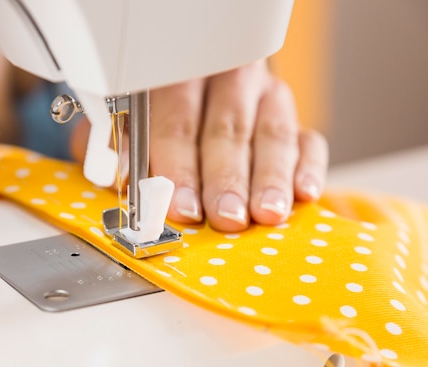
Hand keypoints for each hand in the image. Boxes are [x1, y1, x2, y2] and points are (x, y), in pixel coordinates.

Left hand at [72, 59, 327, 231]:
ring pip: (272, 134)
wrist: (197, 92)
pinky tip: (305, 193)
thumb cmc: (159, 118)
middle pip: (227, 129)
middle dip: (226, 178)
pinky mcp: (292, 117)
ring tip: (267, 214)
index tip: (180, 208)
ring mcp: (265, 97)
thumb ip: (131, 149)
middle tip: (226, 217)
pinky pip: (308, 138)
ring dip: (270, 178)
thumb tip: (129, 183)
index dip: (178, 169)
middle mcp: (227, 82)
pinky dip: (309, 166)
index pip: (177, 123)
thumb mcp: (133, 123)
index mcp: (180, 78)